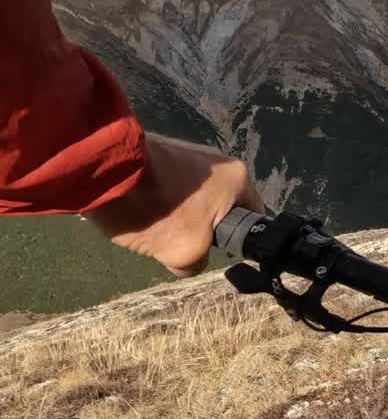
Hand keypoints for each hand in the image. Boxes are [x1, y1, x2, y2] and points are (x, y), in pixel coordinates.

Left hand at [85, 133, 264, 276]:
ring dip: (178, 216)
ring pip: (193, 200)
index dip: (237, 243)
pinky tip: (141, 211)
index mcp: (238, 179)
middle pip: (219, 210)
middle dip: (201, 230)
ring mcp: (189, 153)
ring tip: (153, 227)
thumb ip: (196, 264)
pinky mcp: (162, 154)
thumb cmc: (156, 209)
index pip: (253, 220)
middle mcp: (219, 161)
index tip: (213, 253)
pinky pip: (171, 187)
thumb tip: (189, 261)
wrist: (103, 170)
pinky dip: (160, 201)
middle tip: (179, 244)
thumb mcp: (185, 253)